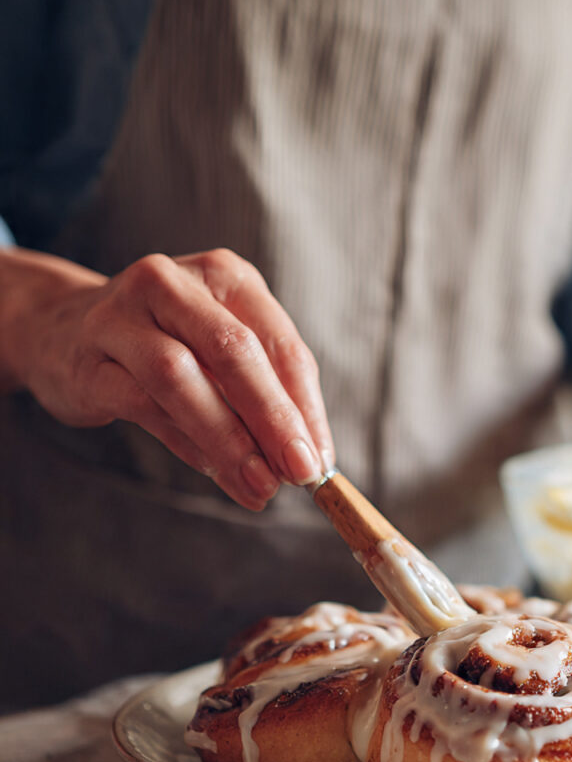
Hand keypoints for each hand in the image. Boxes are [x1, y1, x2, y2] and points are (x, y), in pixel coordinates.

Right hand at [1, 247, 334, 509]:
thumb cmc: (164, 345)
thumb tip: (307, 460)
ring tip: (261, 485)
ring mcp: (122, 318)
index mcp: (225, 276)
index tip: (323, 460)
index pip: (281, 344)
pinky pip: (143, 406)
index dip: (307, 406)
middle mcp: (173, 284)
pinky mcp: (87, 360)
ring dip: (230, 440)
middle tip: (301, 472)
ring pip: (183, 379)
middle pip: (236, 353)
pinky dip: (187, 443)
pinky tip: (216, 472)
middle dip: (275, 419)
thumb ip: (264, 397)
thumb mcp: (221, 354)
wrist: (58, 329)